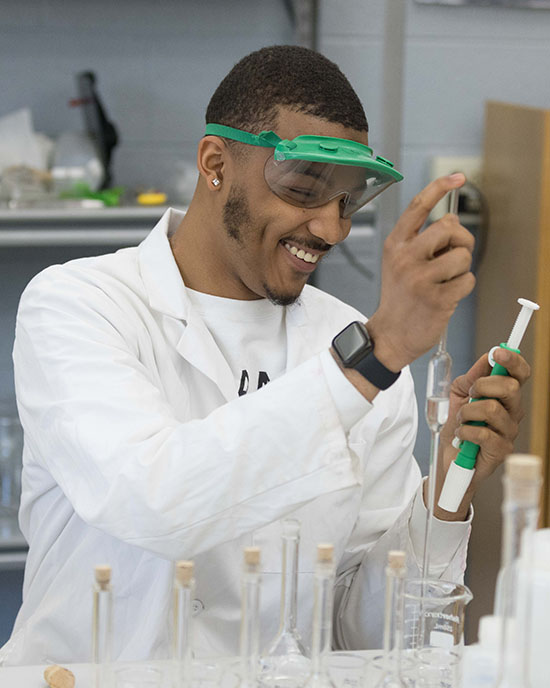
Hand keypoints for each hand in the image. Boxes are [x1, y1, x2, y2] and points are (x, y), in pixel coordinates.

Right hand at [367, 174, 475, 371]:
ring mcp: (420, 279)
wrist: (390, 334)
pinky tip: (448, 296)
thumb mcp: (400, 262)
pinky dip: (464, 287)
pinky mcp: (437, 299)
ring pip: (462, 256)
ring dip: (463, 268)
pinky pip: (468, 280)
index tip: (458, 176)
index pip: (418, 207)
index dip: (440, 187)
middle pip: (449, 227)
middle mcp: (405, 258)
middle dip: (461, 240)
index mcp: (395, 244)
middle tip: (454, 255)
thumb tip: (453, 222)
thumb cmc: (402, 296)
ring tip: (447, 280)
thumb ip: (422, 240)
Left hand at [432, 347, 530, 520]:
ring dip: (467, 411)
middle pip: (510, 387)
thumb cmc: (459, 425)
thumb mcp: (459, 395)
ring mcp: (509, 432)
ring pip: (492, 409)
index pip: (520, 374)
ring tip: (461, 419)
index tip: (497, 353)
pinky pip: (483, 433)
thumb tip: (486, 358)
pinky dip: (465, 430)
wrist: (450, 458)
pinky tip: (461, 434)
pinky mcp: (501, 451)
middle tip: (469, 395)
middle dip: (482, 385)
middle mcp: (513, 412)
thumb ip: (471, 377)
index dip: (512, 361)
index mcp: (506, 396)